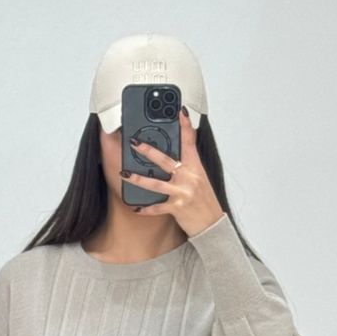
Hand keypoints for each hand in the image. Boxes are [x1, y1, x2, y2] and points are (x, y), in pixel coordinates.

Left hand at [121, 106, 224, 237]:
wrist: (212, 224)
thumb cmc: (205, 201)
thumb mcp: (200, 178)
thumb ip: (188, 164)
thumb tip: (176, 154)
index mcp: (195, 166)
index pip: (190, 141)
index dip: (185, 125)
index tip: (179, 111)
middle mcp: (189, 177)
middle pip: (165, 160)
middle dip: (148, 150)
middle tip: (134, 142)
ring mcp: (183, 192)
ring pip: (156, 184)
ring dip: (138, 179)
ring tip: (124, 174)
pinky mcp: (177, 208)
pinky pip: (158, 207)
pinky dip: (146, 209)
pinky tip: (135, 207)